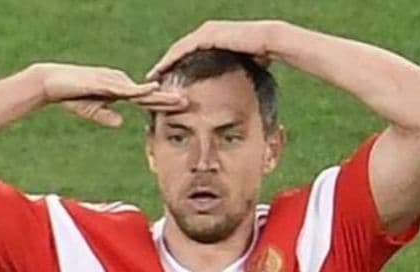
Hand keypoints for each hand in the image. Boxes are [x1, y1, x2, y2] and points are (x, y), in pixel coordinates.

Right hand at [32, 63, 186, 126]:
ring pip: (141, 90)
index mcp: (119, 89)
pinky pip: (126, 87)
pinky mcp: (105, 82)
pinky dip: (140, 90)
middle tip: (187, 102)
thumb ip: (106, 116)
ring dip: (160, 95)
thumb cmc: (72, 96)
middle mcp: (120, 82)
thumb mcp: (92, 110)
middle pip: (148, 93)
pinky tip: (153, 89)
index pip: (144, 99)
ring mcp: (114, 81)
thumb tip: (120, 122)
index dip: (161, 104)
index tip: (177, 108)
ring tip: (178, 99)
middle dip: (167, 98)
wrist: (53, 84)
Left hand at [146, 20, 276, 80]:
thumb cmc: (260, 55)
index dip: (174, 68)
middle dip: (163, 66)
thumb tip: (229, 91)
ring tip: (150, 79)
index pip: (186, 54)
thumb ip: (230, 73)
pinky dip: (169, 61)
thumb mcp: (240, 67)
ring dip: (162, 64)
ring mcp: (204, 32)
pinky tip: (159, 72)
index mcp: (211, 39)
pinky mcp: (205, 35)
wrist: (268, 41)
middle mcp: (205, 33)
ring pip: (176, 51)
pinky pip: (182, 50)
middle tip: (151, 81)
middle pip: (177, 51)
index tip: (164, 82)